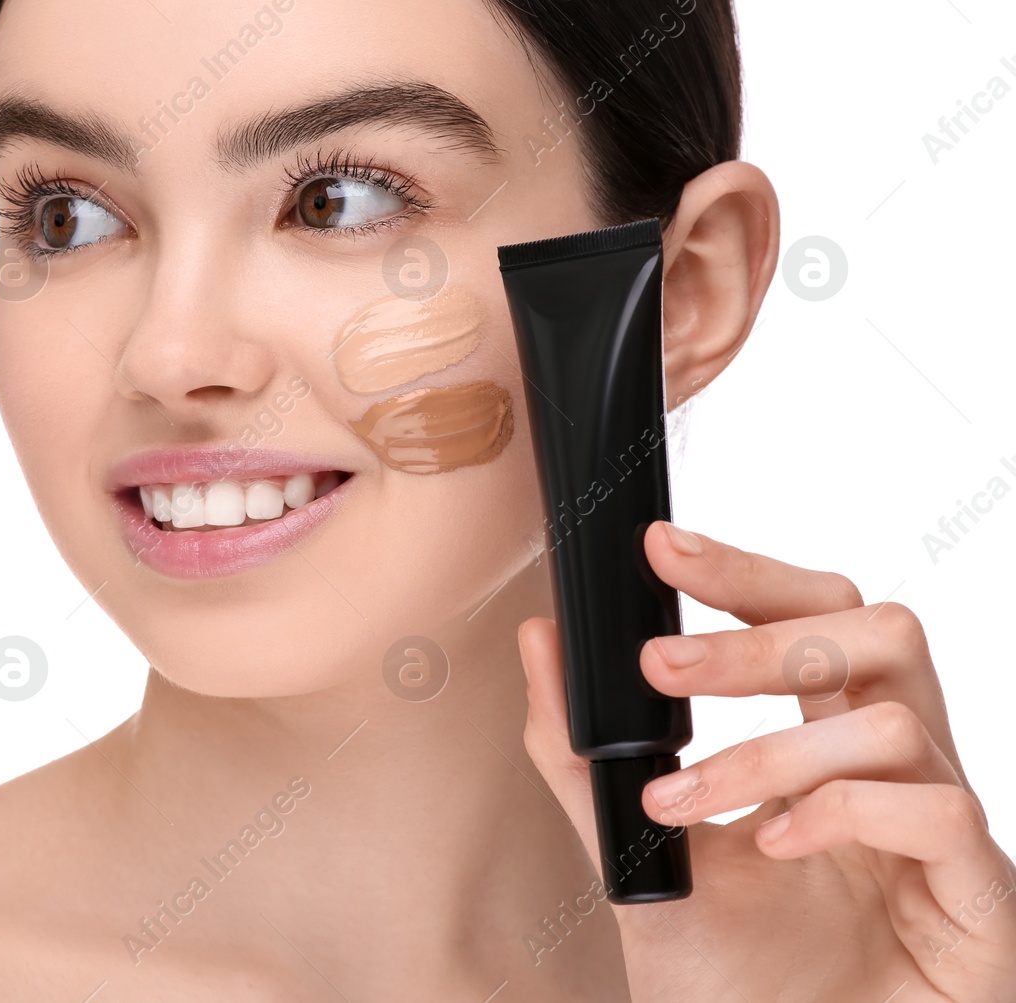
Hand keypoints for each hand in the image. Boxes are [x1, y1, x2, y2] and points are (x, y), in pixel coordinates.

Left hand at [518, 521, 1015, 1002]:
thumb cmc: (727, 979)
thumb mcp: (631, 854)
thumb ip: (582, 753)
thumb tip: (539, 638)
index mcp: (832, 746)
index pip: (818, 616)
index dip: (750, 572)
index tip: (662, 550)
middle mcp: (901, 773)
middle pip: (878, 631)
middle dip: (760, 635)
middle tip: (657, 668)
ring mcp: (950, 834)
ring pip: (892, 721)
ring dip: (766, 752)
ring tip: (683, 803)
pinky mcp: (983, 905)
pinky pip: (940, 812)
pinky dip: (843, 812)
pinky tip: (774, 843)